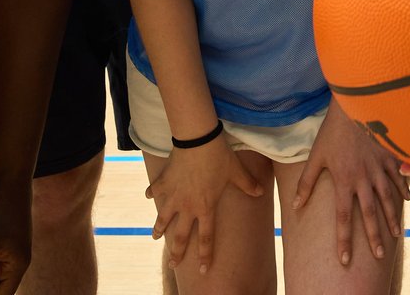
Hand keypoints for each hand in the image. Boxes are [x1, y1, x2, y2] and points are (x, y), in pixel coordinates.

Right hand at [147, 134, 262, 274]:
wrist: (198, 140)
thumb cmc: (219, 157)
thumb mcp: (236, 172)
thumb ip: (248, 184)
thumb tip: (261, 192)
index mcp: (206, 207)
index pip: (206, 237)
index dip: (205, 254)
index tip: (203, 270)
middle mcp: (187, 206)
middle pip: (181, 235)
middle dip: (177, 251)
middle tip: (173, 262)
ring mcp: (173, 195)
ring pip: (163, 217)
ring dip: (159, 228)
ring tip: (155, 236)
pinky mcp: (164, 182)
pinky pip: (155, 190)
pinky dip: (151, 193)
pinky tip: (148, 195)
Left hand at [293, 101, 409, 265]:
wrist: (355, 105)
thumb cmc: (332, 131)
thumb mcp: (316, 156)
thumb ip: (306, 183)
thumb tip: (295, 206)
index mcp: (344, 180)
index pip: (343, 217)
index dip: (344, 239)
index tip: (344, 259)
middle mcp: (363, 179)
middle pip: (369, 213)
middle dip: (374, 237)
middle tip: (378, 255)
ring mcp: (379, 168)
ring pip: (387, 199)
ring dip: (391, 218)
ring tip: (395, 235)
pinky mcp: (389, 157)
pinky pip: (398, 178)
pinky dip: (404, 190)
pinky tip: (408, 202)